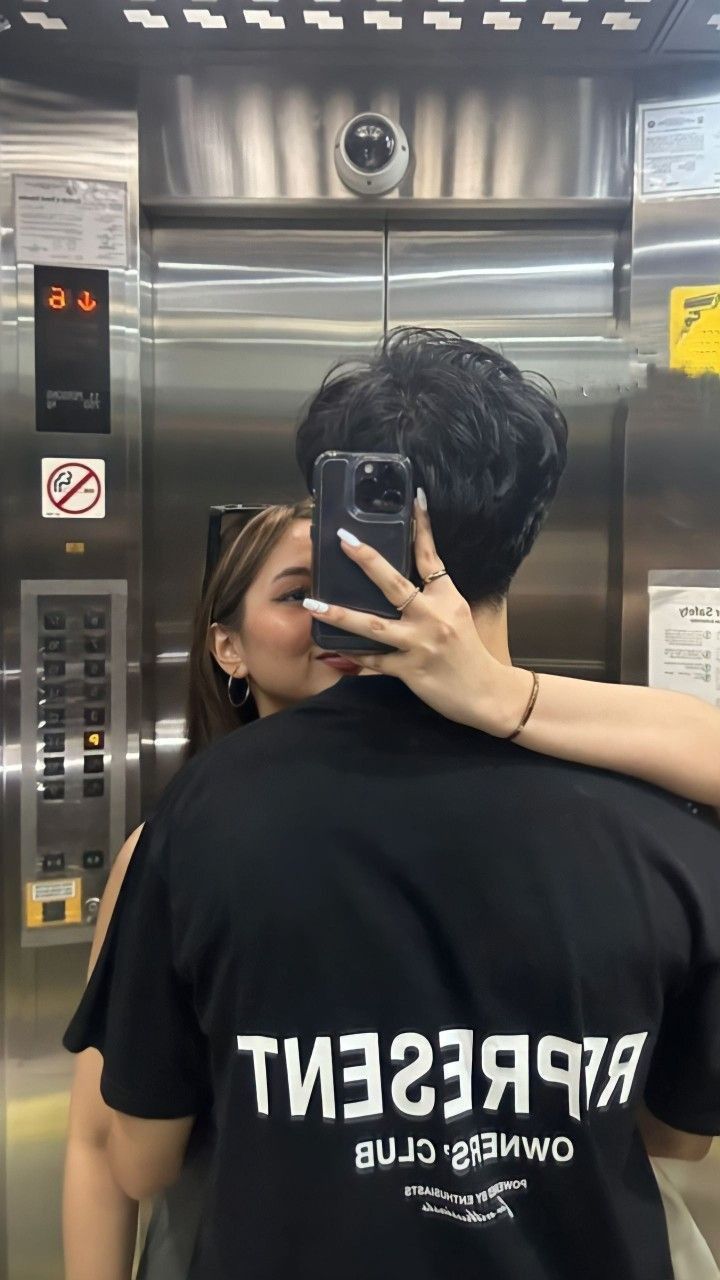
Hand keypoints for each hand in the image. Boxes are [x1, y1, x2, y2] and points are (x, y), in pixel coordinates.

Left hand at [303, 493, 530, 735]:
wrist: (489, 694)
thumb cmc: (470, 654)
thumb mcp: (458, 615)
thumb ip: (433, 596)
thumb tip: (405, 577)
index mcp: (448, 598)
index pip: (432, 557)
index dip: (422, 527)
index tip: (413, 498)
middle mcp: (434, 616)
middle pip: (395, 583)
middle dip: (367, 560)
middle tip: (343, 539)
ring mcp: (420, 644)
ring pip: (373, 625)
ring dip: (340, 613)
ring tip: (313, 603)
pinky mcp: (410, 670)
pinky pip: (374, 660)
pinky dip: (353, 654)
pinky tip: (330, 648)